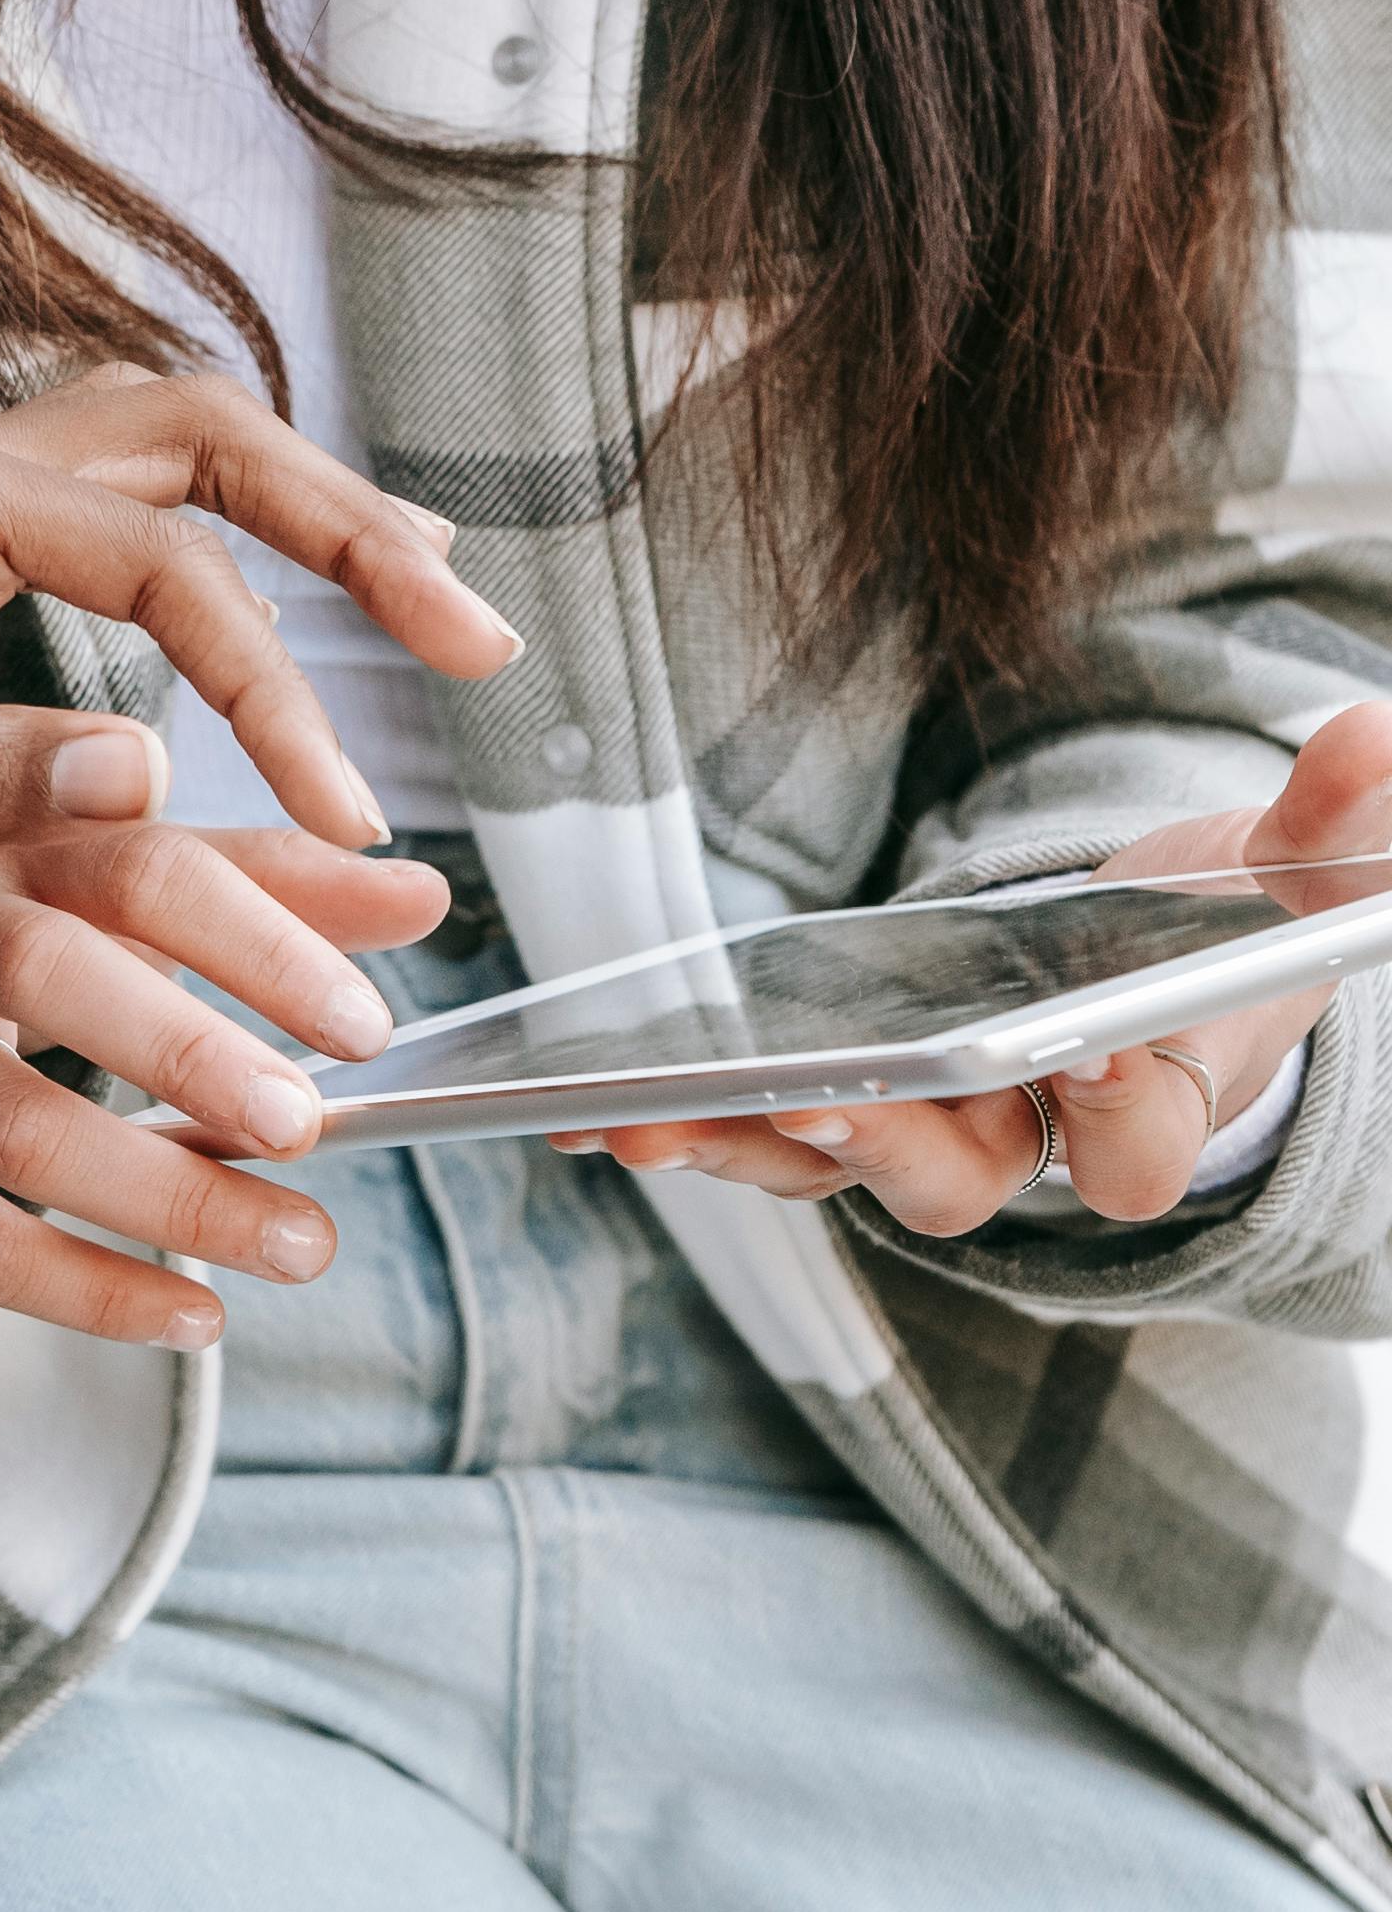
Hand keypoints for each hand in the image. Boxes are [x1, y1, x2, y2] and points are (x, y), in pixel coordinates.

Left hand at [0, 368, 520, 877]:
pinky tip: (268, 615)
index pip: (156, 560)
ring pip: (150, 453)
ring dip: (289, 511)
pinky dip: (203, 546)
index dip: (272, 680)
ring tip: (425, 595)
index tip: (344, 803)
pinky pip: (92, 511)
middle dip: (344, 520)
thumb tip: (154, 779)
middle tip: (473, 623)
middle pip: (191, 438)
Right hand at [0, 811, 449, 1347]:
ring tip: (302, 1245)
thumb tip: (423, 895)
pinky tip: (195, 1317)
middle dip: (195, 1051)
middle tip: (308, 1126)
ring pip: (14, 1120)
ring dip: (171, 1197)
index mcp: (4, 829)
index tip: (367, 1022)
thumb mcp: (100, 881)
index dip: (260, 937)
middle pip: (56, 970)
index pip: (141, 861)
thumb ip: (261, 886)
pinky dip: (88, 1288)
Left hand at [566, 694, 1391, 1232]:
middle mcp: (1032, 1145)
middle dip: (888, 1139)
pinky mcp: (861, 1097)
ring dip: (743, 1143)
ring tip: (644, 1117)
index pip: (1135, 1154)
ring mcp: (936, 1131)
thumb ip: (1347, 823)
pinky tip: (597, 1107)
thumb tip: (1377, 731)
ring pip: (834, 1166)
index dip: (1117, 1119)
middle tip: (824, 1097)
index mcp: (1156, 1109)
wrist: (1168, 969)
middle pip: (957, 1180)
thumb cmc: (1239, 929)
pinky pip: (771, 1129)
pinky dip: (696, 1121)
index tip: (1087, 1054)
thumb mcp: (1309, 876)